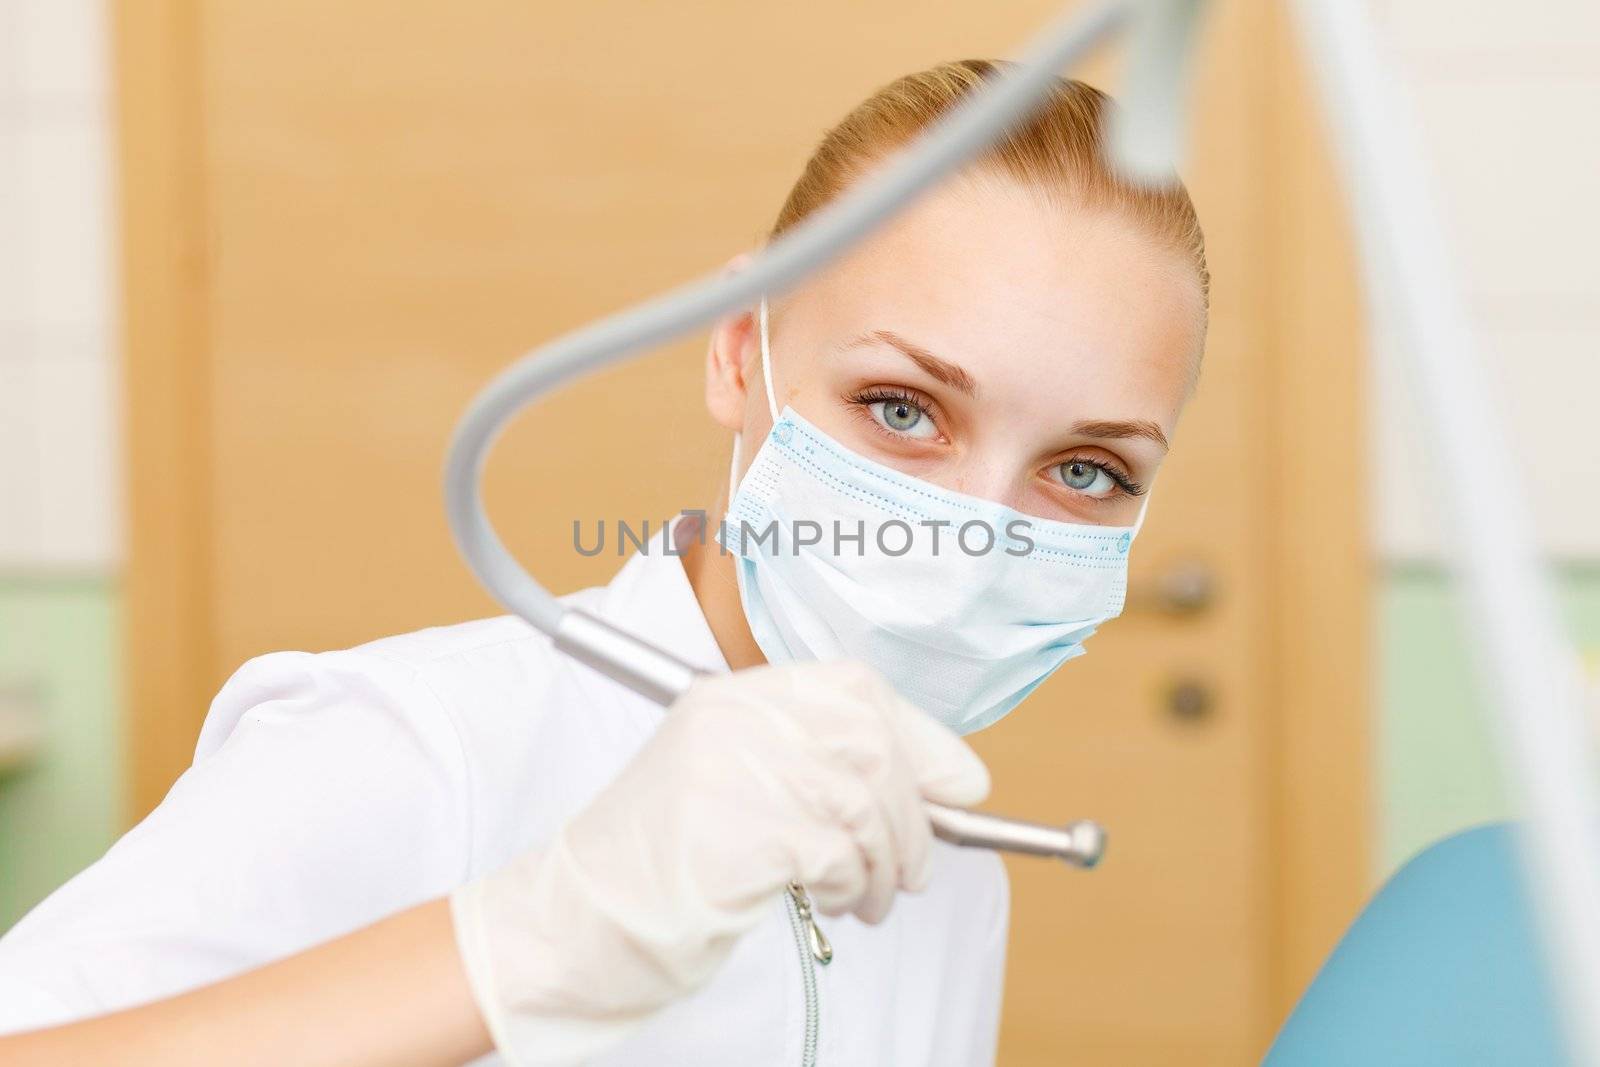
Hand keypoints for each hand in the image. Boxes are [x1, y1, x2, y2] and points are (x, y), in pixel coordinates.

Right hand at [450, 659, 989, 1065]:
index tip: (957, 783)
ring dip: (886, 865)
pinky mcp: (744, 831)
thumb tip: (947, 780)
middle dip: (913, 815)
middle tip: (912, 868)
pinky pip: (841, 854)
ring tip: (867, 898)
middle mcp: (734, 718)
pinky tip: (834, 904)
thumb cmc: (662, 863)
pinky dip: (854, 887)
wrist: (577, 923)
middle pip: (873, 742)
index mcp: (731, 695)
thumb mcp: (738, 785)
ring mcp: (736, 769)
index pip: (856, 688)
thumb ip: (821, 764)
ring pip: (867, 804)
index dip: (921, 736)